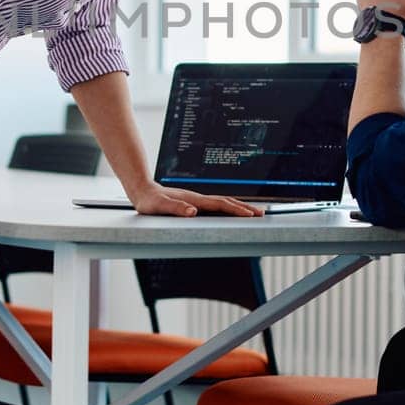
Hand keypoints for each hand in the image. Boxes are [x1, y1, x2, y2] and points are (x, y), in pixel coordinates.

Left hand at [127, 181, 264, 217]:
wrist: (143, 190)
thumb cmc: (150, 201)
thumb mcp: (160, 207)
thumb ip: (175, 209)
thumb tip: (192, 212)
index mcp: (194, 200)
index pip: (220, 205)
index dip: (236, 210)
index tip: (250, 215)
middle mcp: (198, 199)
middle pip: (227, 202)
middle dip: (245, 208)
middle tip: (261, 214)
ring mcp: (197, 200)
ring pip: (223, 203)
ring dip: (239, 207)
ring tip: (253, 212)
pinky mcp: (194, 203)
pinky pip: (216, 205)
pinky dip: (228, 208)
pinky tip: (231, 212)